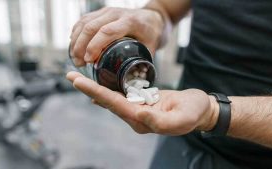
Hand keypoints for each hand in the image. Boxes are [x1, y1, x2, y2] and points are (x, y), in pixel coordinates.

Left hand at [66, 71, 218, 134]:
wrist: (201, 110)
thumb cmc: (194, 112)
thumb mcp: (182, 118)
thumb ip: (160, 121)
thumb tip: (139, 115)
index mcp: (143, 121)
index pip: (115, 105)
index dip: (96, 92)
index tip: (80, 82)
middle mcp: (136, 117)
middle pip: (108, 101)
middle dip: (89, 88)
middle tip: (71, 76)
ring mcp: (138, 110)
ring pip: (112, 98)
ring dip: (95, 88)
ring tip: (79, 78)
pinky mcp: (142, 102)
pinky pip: (121, 96)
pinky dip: (108, 90)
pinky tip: (98, 87)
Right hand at [69, 7, 163, 65]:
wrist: (151, 17)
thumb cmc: (151, 34)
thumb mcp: (150, 48)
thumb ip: (141, 63)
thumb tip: (131, 82)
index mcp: (129, 21)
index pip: (107, 31)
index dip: (94, 46)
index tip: (88, 61)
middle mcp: (116, 13)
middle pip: (91, 26)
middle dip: (80, 46)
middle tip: (79, 63)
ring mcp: (106, 11)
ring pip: (84, 22)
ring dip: (76, 41)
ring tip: (75, 58)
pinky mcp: (100, 12)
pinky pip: (83, 21)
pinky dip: (76, 34)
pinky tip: (74, 46)